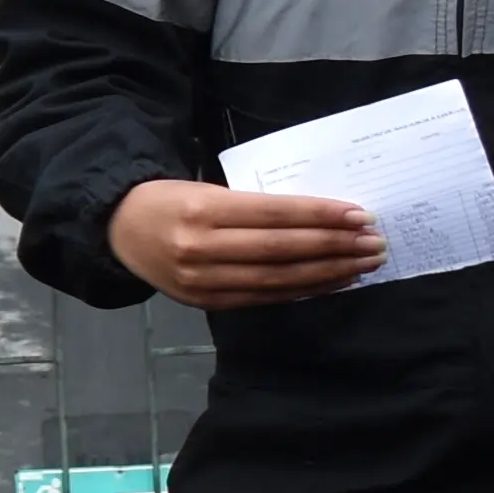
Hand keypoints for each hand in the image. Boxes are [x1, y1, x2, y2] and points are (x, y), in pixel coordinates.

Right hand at [106, 179, 383, 306]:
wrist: (119, 231)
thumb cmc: (171, 201)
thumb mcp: (206, 189)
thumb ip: (254, 207)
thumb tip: (320, 218)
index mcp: (202, 211)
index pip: (274, 214)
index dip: (320, 216)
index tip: (359, 215)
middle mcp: (200, 249)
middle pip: (281, 251)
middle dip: (334, 247)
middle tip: (374, 243)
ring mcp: (202, 282)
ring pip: (277, 280)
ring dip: (327, 273)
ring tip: (363, 265)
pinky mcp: (205, 303)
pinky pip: (264, 298)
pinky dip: (303, 291)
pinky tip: (332, 282)